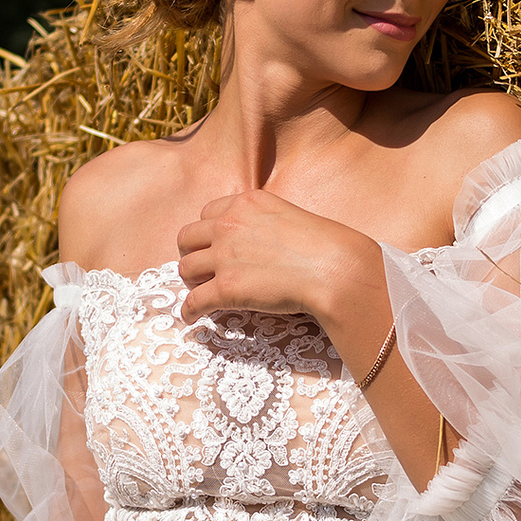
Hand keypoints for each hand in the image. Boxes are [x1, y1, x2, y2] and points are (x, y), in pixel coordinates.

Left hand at [175, 190, 383, 324]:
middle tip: (202, 269)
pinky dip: (188, 310)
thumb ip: (265, 222)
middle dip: (192, 253)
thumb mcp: (289, 216)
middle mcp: (229, 224)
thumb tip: (259, 242)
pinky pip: (193, 300)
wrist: (335, 270)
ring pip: (186, 268)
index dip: (207, 233)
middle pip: (187, 237)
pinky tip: (192, 317)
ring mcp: (225, 256)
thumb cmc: (325, 247)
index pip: (207, 214)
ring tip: (200, 291)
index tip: (212, 246)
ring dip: (190, 281)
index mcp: (246, 203)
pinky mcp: (226, 287)